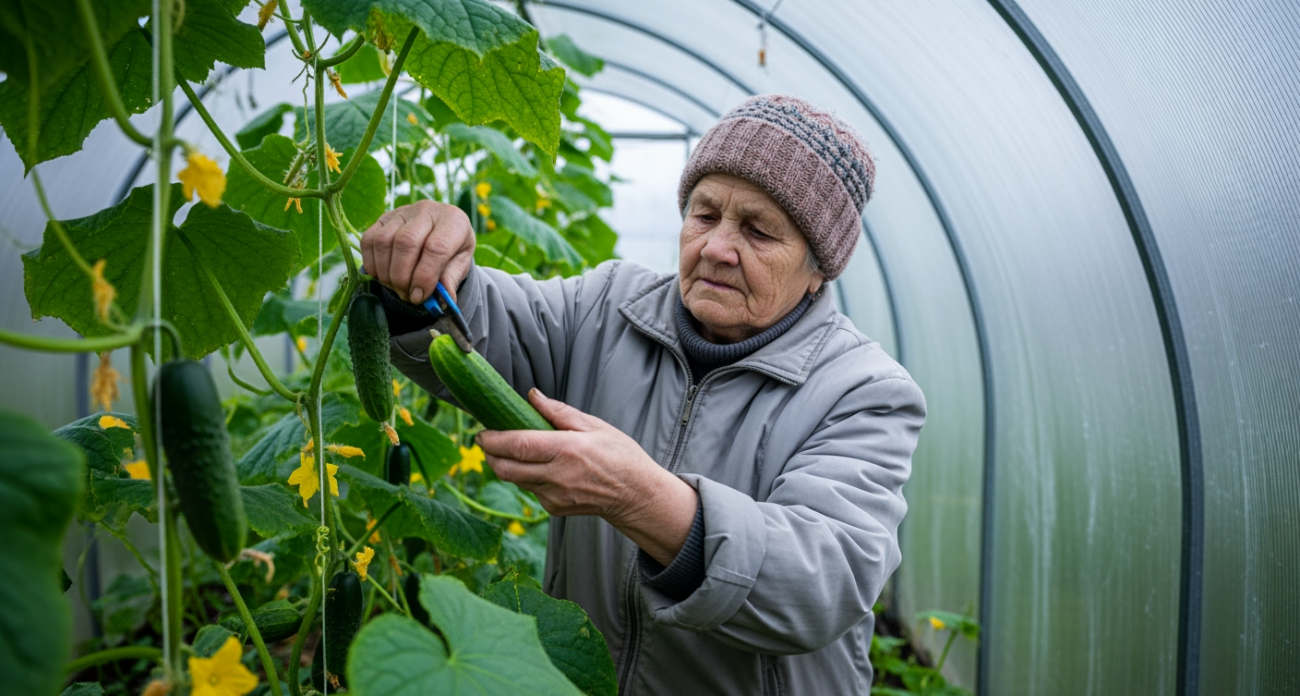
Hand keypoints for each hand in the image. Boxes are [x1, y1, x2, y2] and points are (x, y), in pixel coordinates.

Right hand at [360, 200, 474, 303]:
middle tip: (406, 295)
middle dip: (402, 276)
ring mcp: (402, 212)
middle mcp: (426, 210)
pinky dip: (371, 263)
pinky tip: (382, 276)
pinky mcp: (383, 218)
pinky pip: (368, 240)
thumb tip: (443, 300)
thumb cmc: (454, 248)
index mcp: (452, 220)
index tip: (419, 296)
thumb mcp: (461, 263)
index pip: (436, 247)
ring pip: (384, 241)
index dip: (425, 276)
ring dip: (386, 272)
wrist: (442, 230)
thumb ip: (451, 279)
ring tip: (395, 287)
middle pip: (406, 242)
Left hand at [477, 390, 698, 565]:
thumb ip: (559, 412)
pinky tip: (538, 467)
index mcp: (566, 450)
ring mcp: (554, 496)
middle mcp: (557, 476)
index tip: (482, 431)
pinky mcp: (554, 509)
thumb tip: (531, 395)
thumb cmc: (619, 455)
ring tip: (509, 449)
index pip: (518, 445)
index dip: (494, 439)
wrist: (636, 495)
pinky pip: (530, 490)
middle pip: (506, 468)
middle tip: (486, 441)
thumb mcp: (594, 426)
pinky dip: (525, 477)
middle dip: (489, 454)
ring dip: (505, 465)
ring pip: (515, 480)